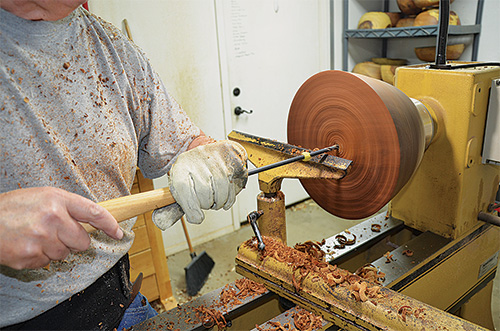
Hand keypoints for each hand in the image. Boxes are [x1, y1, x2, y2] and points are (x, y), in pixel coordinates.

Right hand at [0, 187, 122, 269]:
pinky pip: (48, 263)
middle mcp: (53, 218)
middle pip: (83, 241)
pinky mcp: (30, 256)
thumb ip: (68, 206)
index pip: (95, 212)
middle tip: (56, 233)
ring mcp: (41, 238)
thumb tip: (93, 220)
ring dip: (55, 249)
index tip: (118, 232)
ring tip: (35, 236)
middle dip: (74, 241)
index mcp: (57, 199)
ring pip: (65, 254)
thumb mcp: (42, 196)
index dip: (110, 224)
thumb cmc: (12, 208)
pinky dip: (40, 257)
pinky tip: (27, 245)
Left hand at [168, 140, 247, 224]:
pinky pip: (231, 191)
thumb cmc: (194, 171)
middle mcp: (197, 162)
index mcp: (181, 167)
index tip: (197, 217)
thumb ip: (179, 200)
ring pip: (219, 195)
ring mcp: (215, 164)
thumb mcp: (180, 181)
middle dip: (206, 204)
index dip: (191, 209)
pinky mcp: (229, 167)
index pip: (183, 189)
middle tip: (205, 201)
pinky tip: (224, 199)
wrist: (213, 152)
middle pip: (204, 195)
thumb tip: (186, 218)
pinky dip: (228, 201)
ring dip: (218, 203)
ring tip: (214, 199)